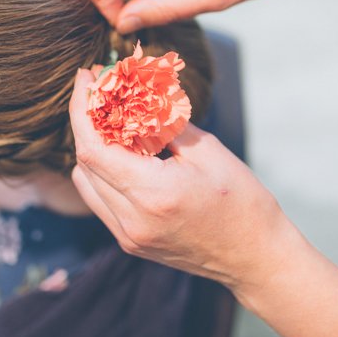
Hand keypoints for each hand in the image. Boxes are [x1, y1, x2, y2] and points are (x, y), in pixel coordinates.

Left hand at [68, 69, 288, 290]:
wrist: (256, 258)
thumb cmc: (241, 201)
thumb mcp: (207, 151)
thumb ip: (165, 124)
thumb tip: (135, 96)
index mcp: (153, 194)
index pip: (93, 147)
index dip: (81, 109)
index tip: (86, 78)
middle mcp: (132, 219)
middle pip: (85, 161)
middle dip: (87, 121)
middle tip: (102, 91)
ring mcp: (128, 236)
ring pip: (86, 181)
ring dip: (92, 147)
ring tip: (113, 121)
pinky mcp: (131, 242)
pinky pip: (100, 200)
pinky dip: (102, 172)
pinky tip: (124, 153)